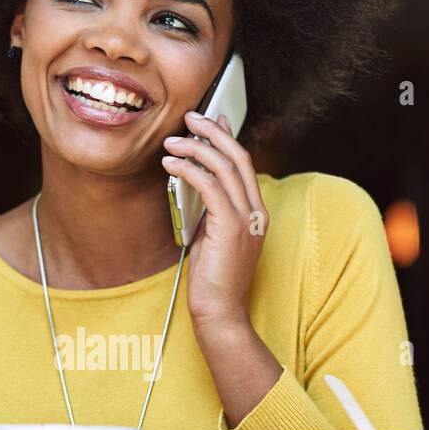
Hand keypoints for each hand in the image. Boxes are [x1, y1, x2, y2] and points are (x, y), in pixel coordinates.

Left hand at [162, 111, 268, 327]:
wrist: (220, 311)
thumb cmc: (213, 280)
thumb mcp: (212, 236)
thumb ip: (211, 209)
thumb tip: (197, 182)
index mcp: (256, 213)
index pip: (243, 163)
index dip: (227, 137)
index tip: (210, 120)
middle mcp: (256, 211)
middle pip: (238, 156)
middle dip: (213, 131)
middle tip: (190, 117)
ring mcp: (247, 219)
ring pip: (224, 166)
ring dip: (196, 148)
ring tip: (172, 141)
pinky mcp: (232, 227)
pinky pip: (210, 186)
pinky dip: (189, 170)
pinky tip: (171, 164)